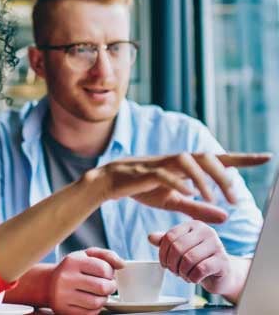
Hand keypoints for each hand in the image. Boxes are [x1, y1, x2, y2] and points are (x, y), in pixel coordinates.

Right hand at [48, 248, 123, 314]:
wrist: (49, 283)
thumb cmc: (72, 268)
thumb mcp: (86, 255)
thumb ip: (106, 255)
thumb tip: (122, 264)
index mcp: (72, 261)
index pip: (103, 268)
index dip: (110, 272)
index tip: (107, 273)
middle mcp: (66, 278)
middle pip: (102, 287)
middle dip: (110, 287)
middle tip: (108, 285)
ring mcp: (63, 296)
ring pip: (97, 302)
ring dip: (104, 299)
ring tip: (99, 293)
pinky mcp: (64, 310)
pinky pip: (89, 314)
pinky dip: (95, 308)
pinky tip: (91, 301)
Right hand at [96, 152, 269, 222]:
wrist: (111, 182)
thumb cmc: (142, 189)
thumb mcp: (173, 202)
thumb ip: (198, 208)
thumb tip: (226, 217)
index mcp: (185, 166)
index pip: (217, 159)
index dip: (241, 158)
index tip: (266, 157)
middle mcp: (175, 161)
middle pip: (205, 157)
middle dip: (224, 175)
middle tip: (234, 199)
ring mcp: (160, 163)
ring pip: (187, 160)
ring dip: (203, 178)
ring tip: (212, 198)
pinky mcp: (145, 172)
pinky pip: (164, 173)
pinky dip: (178, 182)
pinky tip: (188, 193)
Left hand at [148, 220, 241, 296]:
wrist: (222, 274)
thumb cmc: (198, 259)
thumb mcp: (181, 248)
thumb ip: (165, 242)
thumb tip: (150, 237)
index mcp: (194, 225)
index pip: (170, 236)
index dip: (163, 252)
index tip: (164, 263)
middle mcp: (206, 231)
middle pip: (178, 247)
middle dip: (172, 263)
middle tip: (174, 271)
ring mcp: (217, 245)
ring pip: (188, 259)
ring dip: (182, 272)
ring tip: (184, 275)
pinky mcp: (223, 261)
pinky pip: (200, 270)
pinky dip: (192, 277)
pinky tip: (194, 278)